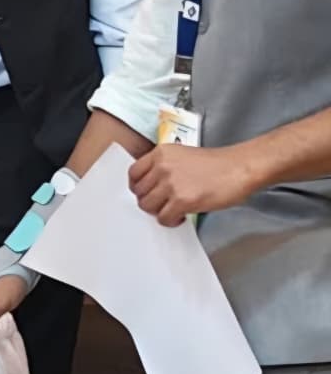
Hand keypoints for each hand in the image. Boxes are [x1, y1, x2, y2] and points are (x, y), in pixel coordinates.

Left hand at [129, 144, 257, 226]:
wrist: (240, 168)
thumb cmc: (217, 164)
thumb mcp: (182, 156)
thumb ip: (164, 167)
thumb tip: (152, 186)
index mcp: (161, 153)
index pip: (133, 173)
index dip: (138, 186)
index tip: (146, 193)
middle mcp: (162, 166)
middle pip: (139, 191)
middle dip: (149, 200)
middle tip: (162, 204)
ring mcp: (171, 183)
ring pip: (147, 206)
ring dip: (159, 211)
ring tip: (173, 210)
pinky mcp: (182, 200)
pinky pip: (163, 218)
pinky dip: (171, 221)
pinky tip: (182, 216)